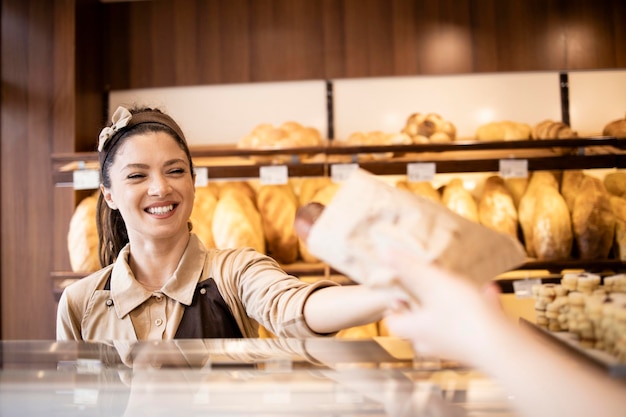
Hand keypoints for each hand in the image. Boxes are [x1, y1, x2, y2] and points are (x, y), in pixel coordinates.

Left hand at [379, 243, 506, 362]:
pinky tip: (490, 292)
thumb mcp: (434, 283)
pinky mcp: (478, 350)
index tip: (398, 291)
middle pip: (419, 324)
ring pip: (449, 323)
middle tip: (430, 286)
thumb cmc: (464, 315)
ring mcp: (455, 349)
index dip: (393, 306)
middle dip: (425, 303)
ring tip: (464, 285)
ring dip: (454, 303)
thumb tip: (385, 254)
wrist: (504, 348)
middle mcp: (431, 343)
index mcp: (415, 330)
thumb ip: (410, 268)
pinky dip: (478, 308)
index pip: (393, 322)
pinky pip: (473, 325)